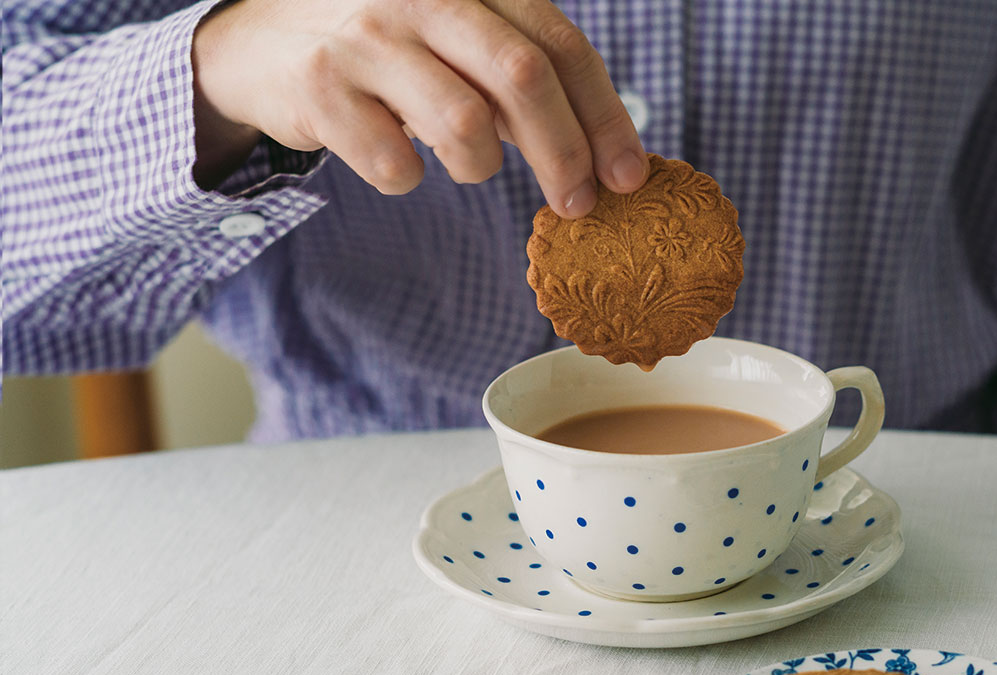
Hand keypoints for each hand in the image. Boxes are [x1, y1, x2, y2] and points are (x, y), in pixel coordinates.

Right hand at [191, 0, 647, 216]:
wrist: (255, 42)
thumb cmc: (385, 49)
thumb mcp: (456, 37)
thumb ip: (520, 73)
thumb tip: (603, 156)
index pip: (560, 45)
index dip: (605, 117)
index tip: (629, 174)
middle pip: (523, 79)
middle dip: (565, 154)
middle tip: (580, 204)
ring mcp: (366, 36)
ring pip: (464, 125)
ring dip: (479, 166)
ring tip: (463, 162)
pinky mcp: (319, 85)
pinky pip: (394, 163)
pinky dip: (407, 178)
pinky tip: (395, 158)